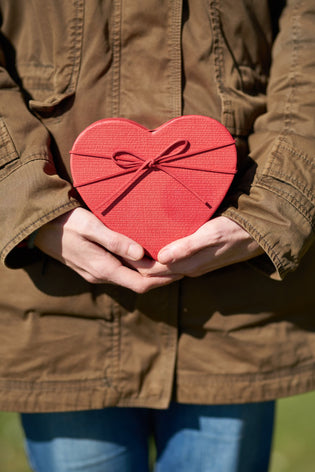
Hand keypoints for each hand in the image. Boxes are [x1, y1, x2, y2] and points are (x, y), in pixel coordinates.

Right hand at [33, 208, 181, 292]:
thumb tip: (141, 254)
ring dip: (150, 273)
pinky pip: (122, 273)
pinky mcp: (95, 267)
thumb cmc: (66, 223)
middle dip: (161, 277)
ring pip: (131, 279)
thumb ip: (115, 241)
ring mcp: (97, 273)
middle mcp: (102, 276)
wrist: (40, 227)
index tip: (182, 270)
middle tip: (183, 265)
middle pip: (139, 283)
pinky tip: (146, 257)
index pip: (141, 284)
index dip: (163, 279)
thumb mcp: (91, 227)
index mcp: (104, 269)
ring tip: (170, 260)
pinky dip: (138, 268)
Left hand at [129, 216, 263, 277]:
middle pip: (154, 272)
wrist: (258, 235)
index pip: (152, 271)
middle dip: (135, 264)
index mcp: (188, 266)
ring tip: (128, 248)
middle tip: (116, 249)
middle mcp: (188, 269)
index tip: (117, 251)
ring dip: (146, 261)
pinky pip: (172, 261)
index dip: (134, 263)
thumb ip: (186, 247)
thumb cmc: (234, 231)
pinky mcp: (198, 259)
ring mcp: (193, 265)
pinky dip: (159, 256)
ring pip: (162, 267)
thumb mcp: (210, 235)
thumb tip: (161, 258)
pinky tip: (152, 245)